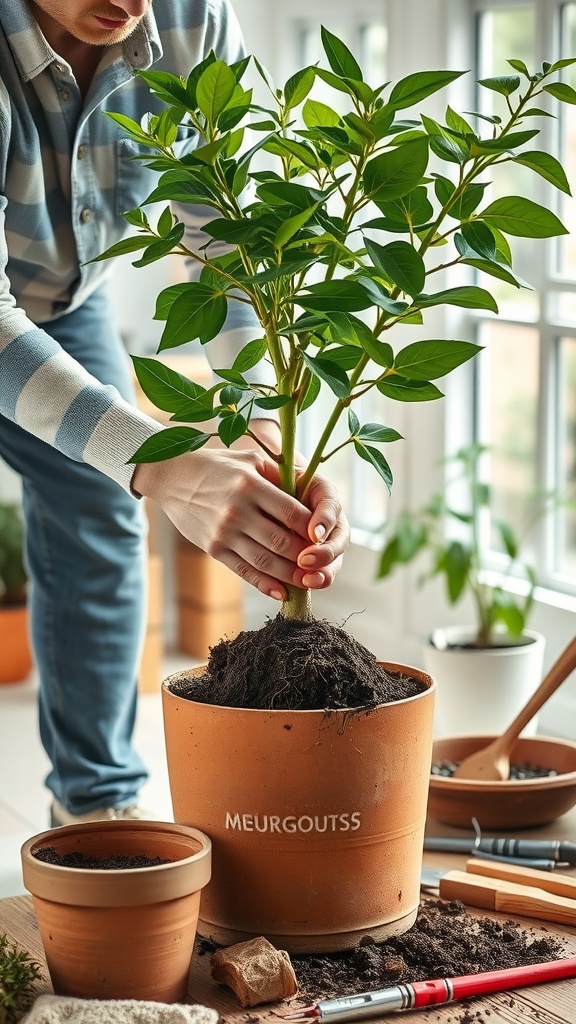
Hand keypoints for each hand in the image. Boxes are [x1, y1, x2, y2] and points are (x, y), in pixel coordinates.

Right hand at [132, 424, 349, 600]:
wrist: (172, 477)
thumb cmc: (216, 465)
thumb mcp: (249, 460)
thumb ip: (278, 476)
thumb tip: (309, 496)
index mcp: (251, 484)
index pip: (292, 513)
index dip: (313, 529)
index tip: (325, 538)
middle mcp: (238, 510)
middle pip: (282, 541)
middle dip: (306, 556)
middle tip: (322, 564)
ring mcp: (224, 532)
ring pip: (266, 561)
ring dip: (290, 575)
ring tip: (308, 581)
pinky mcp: (213, 548)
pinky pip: (243, 571)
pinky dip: (265, 584)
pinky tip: (281, 592)